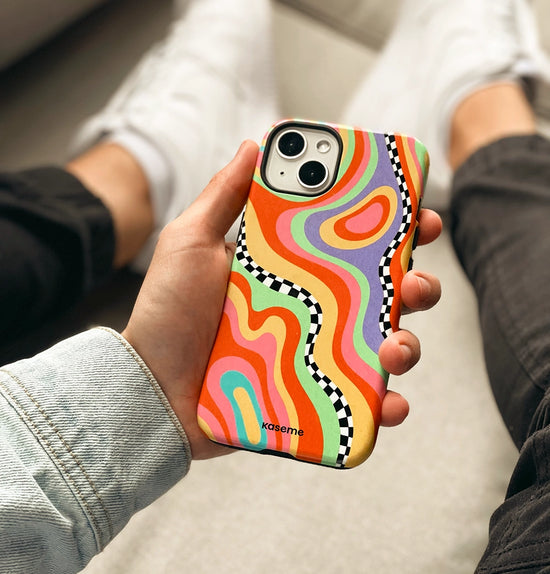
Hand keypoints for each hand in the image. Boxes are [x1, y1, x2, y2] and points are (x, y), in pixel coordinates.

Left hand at [123, 140, 441, 458]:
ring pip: (382, 347)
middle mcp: (313, 310)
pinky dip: (384, 407)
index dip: (393, 229)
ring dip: (406, 345)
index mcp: (291, 269)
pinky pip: (360, 403)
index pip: (353, 244)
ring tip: (394, 347)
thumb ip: (225, 195)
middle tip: (415, 281)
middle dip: (417, 284)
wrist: (151, 388)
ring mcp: (316, 355)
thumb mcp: (191, 242)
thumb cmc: (168, 314)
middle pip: (382, 295)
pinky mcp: (312, 398)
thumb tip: (255, 144)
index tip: (419, 217)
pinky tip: (389, 405)